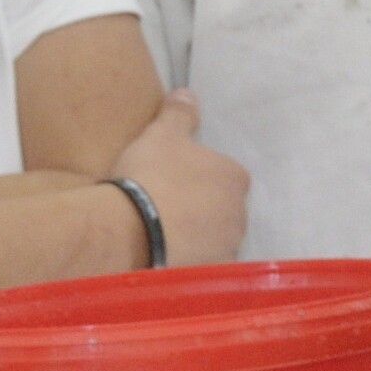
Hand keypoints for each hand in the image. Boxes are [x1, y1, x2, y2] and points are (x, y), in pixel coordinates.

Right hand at [115, 89, 246, 265]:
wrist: (131, 230)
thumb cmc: (151, 175)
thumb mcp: (162, 134)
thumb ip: (179, 114)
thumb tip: (188, 93)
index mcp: (235, 177)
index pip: (225, 175)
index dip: (198, 178)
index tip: (173, 181)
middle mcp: (240, 216)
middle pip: (222, 210)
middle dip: (200, 210)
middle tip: (165, 209)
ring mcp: (226, 249)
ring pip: (213, 241)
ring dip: (194, 239)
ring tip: (160, 237)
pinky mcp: (208, 277)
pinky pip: (198, 266)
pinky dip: (185, 263)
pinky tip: (161, 259)